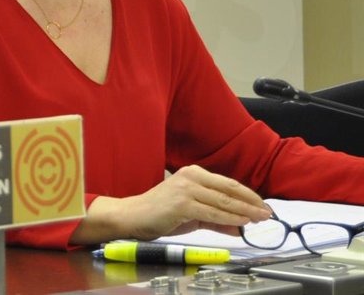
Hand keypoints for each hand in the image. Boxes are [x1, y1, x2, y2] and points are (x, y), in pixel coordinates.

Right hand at [77, 165, 273, 243]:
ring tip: (260, 218)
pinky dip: (229, 219)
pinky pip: (212, 213)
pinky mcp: (182, 203)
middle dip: (252, 203)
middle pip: (229, 190)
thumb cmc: (159, 213)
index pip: (228, 183)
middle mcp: (191, 177)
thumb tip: (238, 227)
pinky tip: (241, 223)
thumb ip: (215, 219)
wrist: (133, 216)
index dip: (249, 195)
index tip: (263, 205)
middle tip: (268, 212)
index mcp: (193, 173)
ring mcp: (186, 189)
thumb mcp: (192, 214)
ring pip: (223, 202)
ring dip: (245, 211)